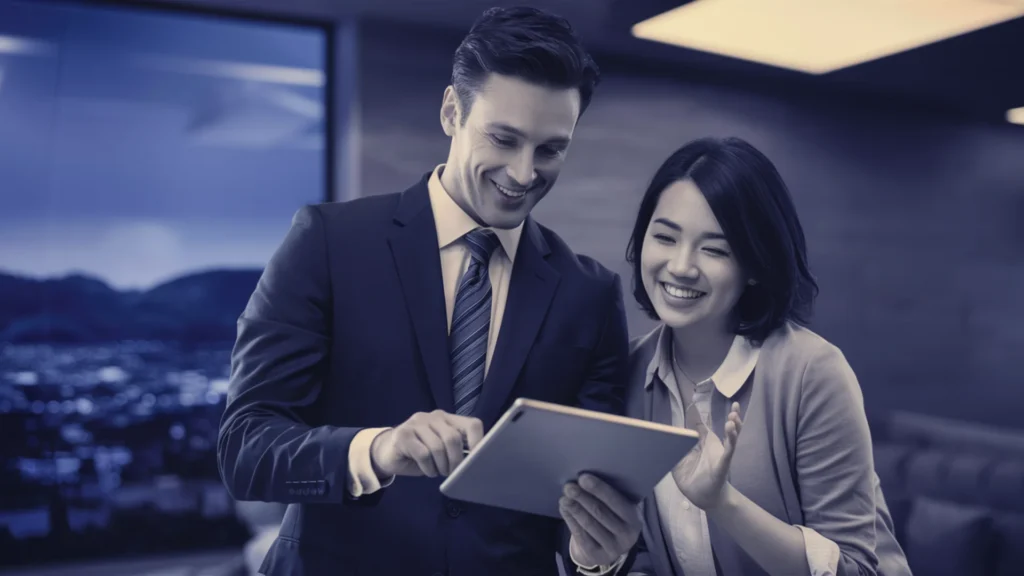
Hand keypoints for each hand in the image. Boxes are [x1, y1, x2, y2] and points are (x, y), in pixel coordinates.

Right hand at [369, 410, 483, 477]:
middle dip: (455, 461)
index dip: (478, 443)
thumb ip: (457, 449)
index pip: (472, 424)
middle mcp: (434, 416)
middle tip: (452, 473)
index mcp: (448, 418)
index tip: (478, 461)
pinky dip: (428, 467)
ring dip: (441, 466)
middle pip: (453, 438)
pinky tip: (427, 470)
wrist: (388, 453)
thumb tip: (475, 463)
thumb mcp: (443, 450)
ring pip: (438, 447)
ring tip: (438, 471)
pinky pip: (423, 454)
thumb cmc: (421, 453)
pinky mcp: (403, 434)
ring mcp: (417, 423)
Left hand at [559, 473, 641, 566]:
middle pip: (600, 513)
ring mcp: (613, 548)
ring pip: (589, 525)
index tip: (583, 478)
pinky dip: (571, 521)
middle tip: (569, 487)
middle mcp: (627, 536)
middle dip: (582, 498)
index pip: (617, 502)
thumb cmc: (613, 516)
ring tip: (564, 498)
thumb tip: (585, 478)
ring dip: (574, 509)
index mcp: (634, 518)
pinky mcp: (597, 556)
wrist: (611, 546)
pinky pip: (581, 536)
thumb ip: (610, 495)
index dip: (599, 489)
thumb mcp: (619, 508)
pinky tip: (564, 509)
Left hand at [670, 401, 742, 510]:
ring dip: (734, 426)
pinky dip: (731, 440)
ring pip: (731, 437)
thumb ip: (675, 445)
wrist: (702, 497)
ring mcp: (720, 454)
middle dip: (732, 416)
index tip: (702, 398)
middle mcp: (714, 446)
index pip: (705, 424)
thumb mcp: (679, 459)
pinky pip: (728, 451)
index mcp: (704, 443)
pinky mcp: (722, 464)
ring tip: (734, 416)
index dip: (705, 413)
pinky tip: (732, 429)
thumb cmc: (691, 478)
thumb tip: (667, 433)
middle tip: (734, 404)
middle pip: (726, 428)